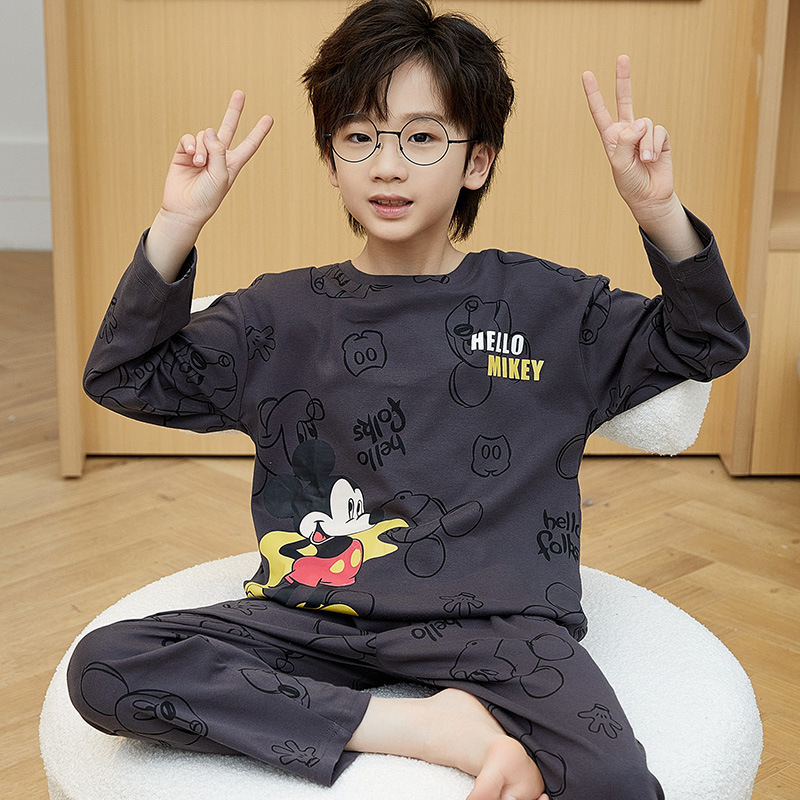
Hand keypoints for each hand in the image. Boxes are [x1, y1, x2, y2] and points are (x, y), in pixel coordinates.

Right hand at [160, 91, 273, 228]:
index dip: (259, 132)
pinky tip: (191, 155)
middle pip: (228, 128)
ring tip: (200, 165)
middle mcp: (218, 155)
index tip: (269, 118)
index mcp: (233, 163)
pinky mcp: (184, 152)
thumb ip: (219, 150)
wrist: (185, 208)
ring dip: (202, 148)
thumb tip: (209, 130)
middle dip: (234, 111)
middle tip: (240, 93)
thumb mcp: (221, 175)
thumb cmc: (207, 197)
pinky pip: (189, 138)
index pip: (249, 144)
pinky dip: (190, 144)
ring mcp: (201, 152)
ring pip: (205, 135)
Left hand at [582, 55, 673, 214]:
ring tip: (643, 161)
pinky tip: (651, 159)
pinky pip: (657, 131)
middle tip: (622, 57)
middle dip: (623, 79)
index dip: (594, 94)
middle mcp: (627, 131)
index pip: (600, 112)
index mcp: (611, 137)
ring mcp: (644, 133)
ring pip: (644, 124)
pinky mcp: (660, 137)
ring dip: (644, 145)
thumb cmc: (629, 182)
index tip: (586, 74)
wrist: (649, 195)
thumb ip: (626, 140)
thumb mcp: (619, 163)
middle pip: (625, 100)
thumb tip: (640, 121)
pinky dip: (653, 146)